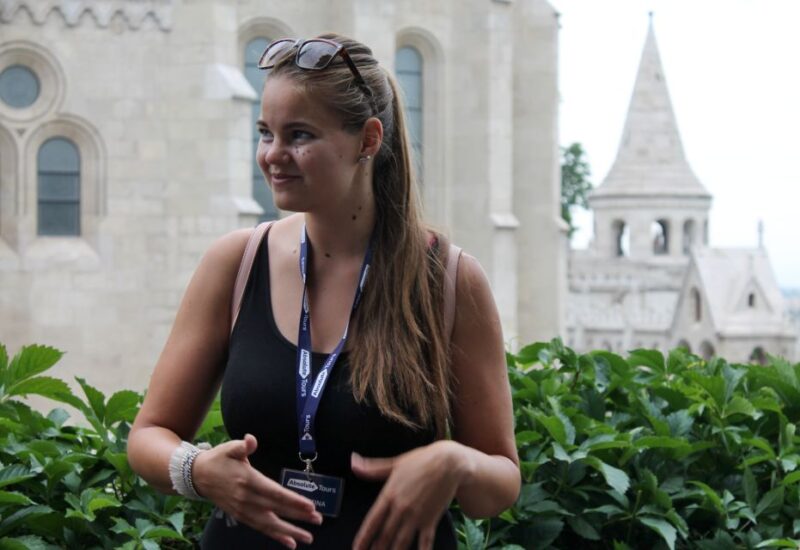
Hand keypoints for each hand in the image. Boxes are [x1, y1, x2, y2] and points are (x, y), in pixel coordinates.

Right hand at [193, 434, 322, 548]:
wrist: (197, 476)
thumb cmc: (218, 459)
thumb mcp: (229, 448)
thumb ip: (243, 445)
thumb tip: (251, 439)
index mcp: (248, 480)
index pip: (275, 493)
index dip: (293, 500)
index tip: (310, 506)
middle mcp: (247, 499)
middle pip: (276, 510)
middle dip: (298, 516)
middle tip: (318, 520)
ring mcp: (243, 510)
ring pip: (270, 524)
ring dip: (290, 531)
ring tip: (307, 538)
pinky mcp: (241, 516)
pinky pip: (260, 528)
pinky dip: (275, 536)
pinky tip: (289, 542)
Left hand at [351, 440, 468, 549]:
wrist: (448, 463)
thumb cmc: (421, 461)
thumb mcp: (394, 463)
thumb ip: (372, 468)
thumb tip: (353, 462)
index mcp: (390, 495)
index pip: (371, 521)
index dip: (363, 538)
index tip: (356, 549)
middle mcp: (401, 509)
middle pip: (384, 536)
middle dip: (376, 549)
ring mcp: (416, 517)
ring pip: (401, 542)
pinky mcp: (431, 521)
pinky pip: (425, 543)